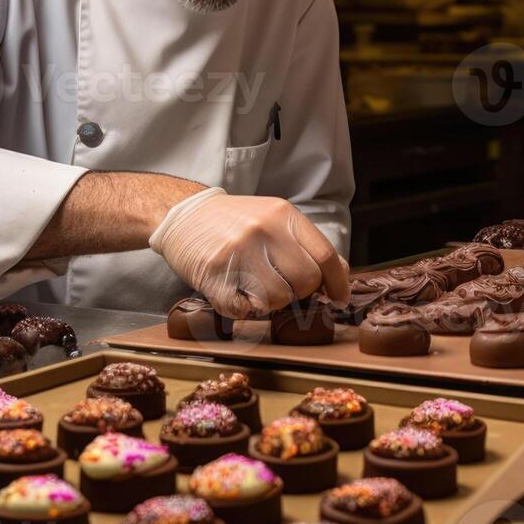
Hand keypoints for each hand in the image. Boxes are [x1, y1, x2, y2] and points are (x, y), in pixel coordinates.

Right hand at [149, 187, 348, 318]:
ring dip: (269, 303)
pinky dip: (242, 309)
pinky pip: (244, 309)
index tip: (338, 299)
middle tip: (282, 288)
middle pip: (306, 281)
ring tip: (254, 289)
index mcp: (283, 215)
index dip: (338, 283)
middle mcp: (263, 229)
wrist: (183, 214)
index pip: (326, 256)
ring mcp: (238, 251)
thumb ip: (304, 243)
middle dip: (299, 293)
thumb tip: (340, 275)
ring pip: (277, 298)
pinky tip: (235, 293)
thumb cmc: (233, 222)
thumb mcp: (273, 219)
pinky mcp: (213, 272)